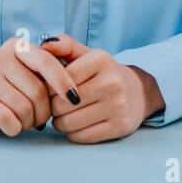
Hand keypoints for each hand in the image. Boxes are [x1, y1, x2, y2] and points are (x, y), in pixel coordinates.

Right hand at [0, 36, 80, 135]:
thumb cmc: (10, 88)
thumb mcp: (30, 73)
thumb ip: (51, 70)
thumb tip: (77, 82)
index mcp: (18, 47)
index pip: (47, 62)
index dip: (64, 82)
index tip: (76, 100)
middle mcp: (0, 56)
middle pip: (37, 91)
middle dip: (44, 111)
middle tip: (40, 119)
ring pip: (23, 107)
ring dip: (29, 122)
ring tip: (25, 121)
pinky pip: (7, 118)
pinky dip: (15, 128)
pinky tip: (12, 127)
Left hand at [40, 34, 163, 143]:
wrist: (138, 92)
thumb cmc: (103, 73)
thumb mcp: (87, 54)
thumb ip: (64, 45)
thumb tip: (43, 45)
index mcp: (101, 60)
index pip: (60, 79)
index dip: (48, 87)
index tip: (51, 89)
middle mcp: (112, 82)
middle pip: (61, 104)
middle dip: (53, 107)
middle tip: (56, 105)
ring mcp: (118, 106)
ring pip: (69, 123)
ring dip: (60, 123)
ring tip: (64, 115)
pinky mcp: (120, 126)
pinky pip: (82, 137)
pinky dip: (73, 133)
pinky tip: (77, 125)